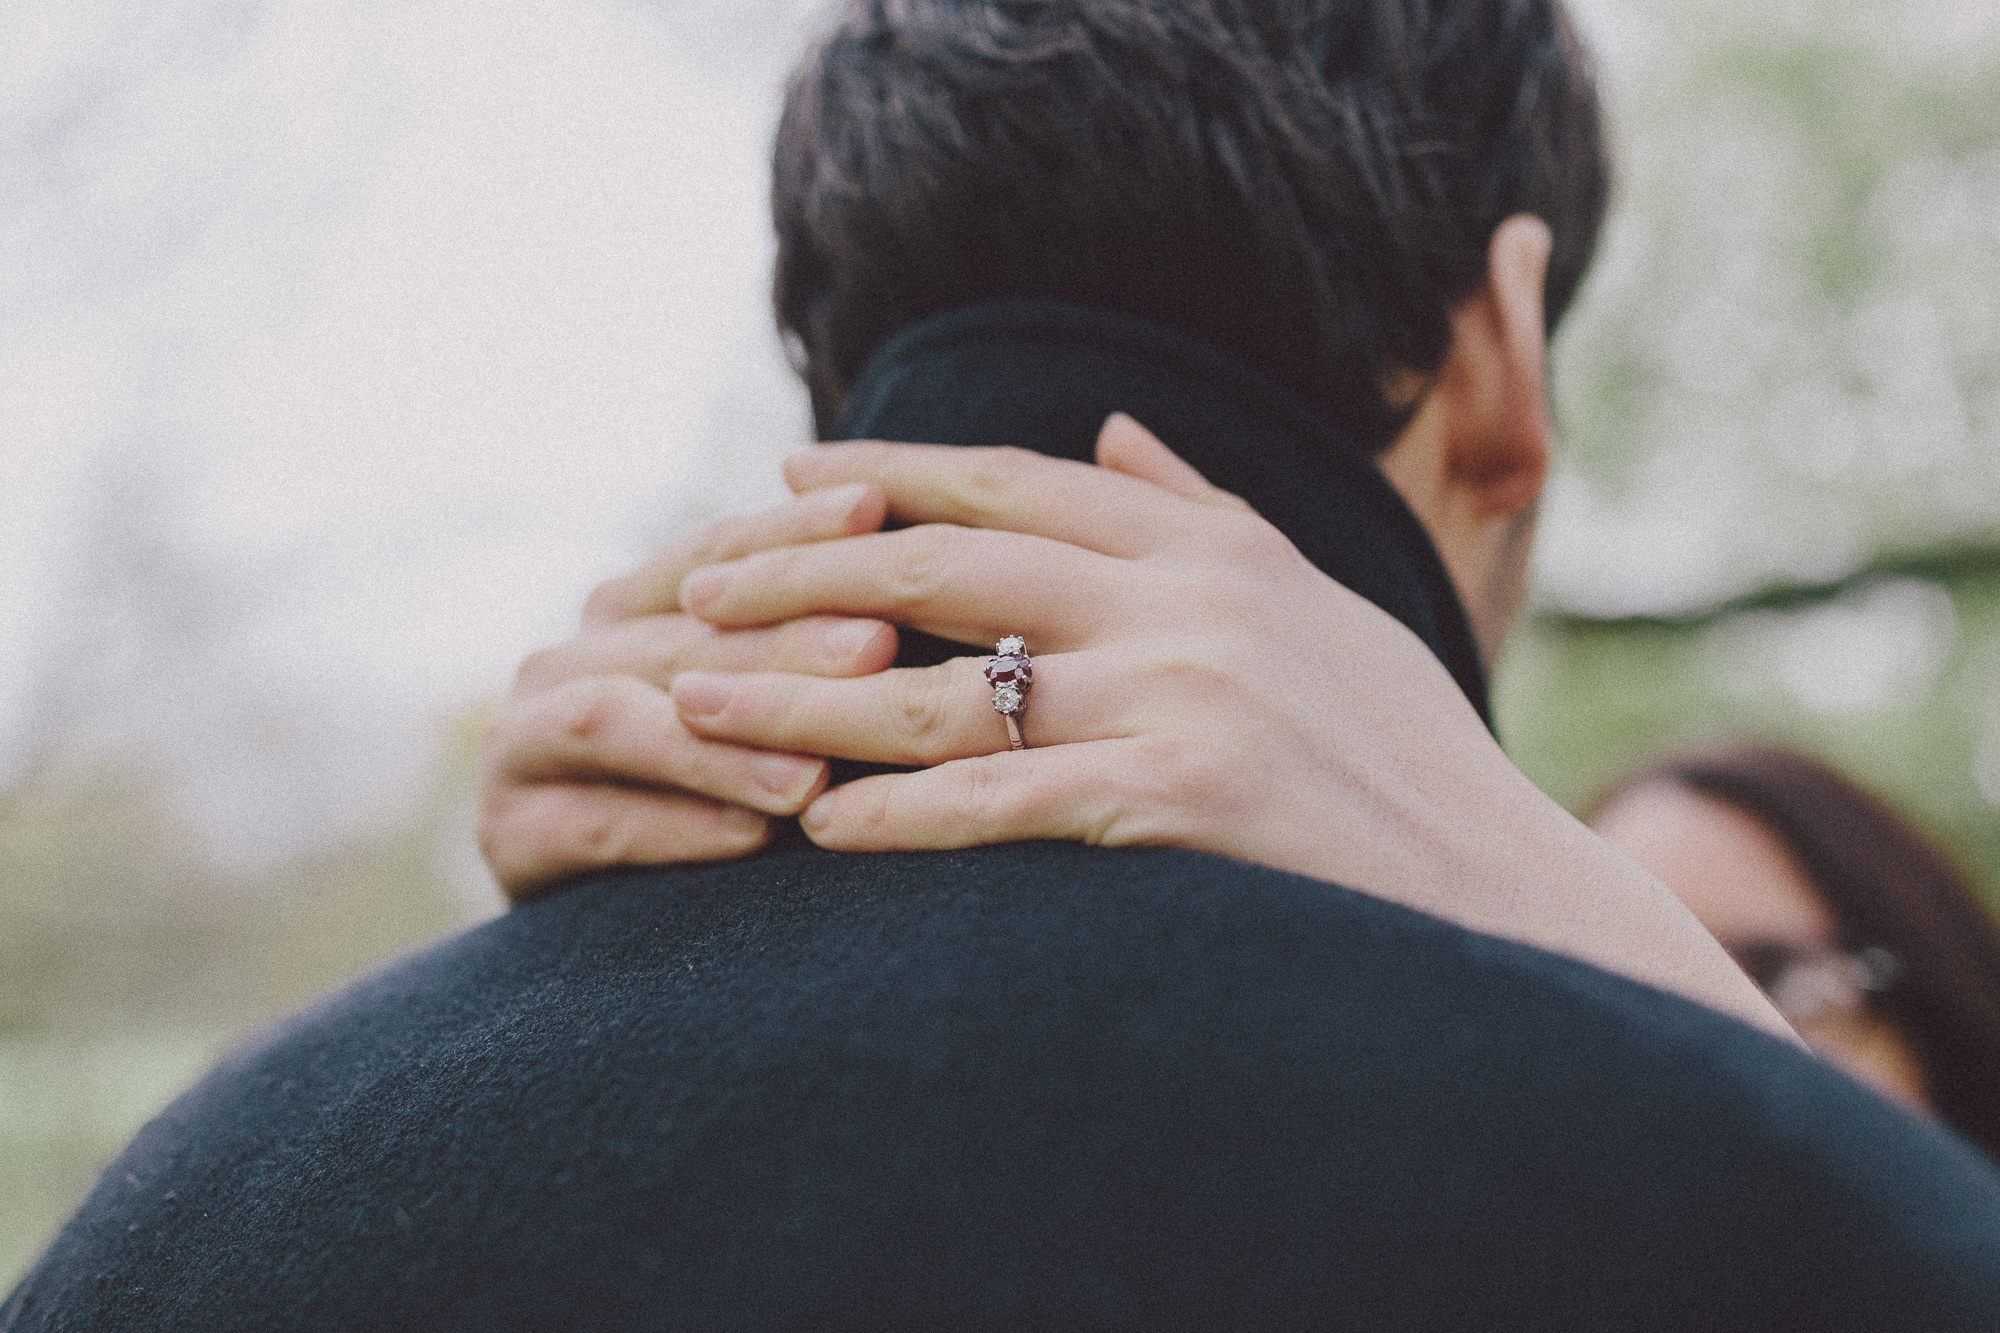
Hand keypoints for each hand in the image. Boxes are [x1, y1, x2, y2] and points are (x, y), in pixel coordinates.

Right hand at [476, 482, 897, 898]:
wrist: (600, 918)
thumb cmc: (715, 793)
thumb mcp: (758, 706)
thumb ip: (805, 650)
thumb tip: (917, 594)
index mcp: (625, 609)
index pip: (714, 554)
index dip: (791, 529)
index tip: (875, 508)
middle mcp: (564, 659)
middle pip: (679, 637)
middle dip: (782, 642)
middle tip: (877, 647)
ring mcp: (522, 743)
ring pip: (620, 721)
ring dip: (724, 744)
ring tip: (815, 772)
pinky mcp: (510, 834)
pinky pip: (596, 825)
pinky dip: (678, 828)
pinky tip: (752, 838)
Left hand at [667, 416, 1790, 1036]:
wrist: (1502, 891)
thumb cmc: (1399, 752)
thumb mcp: (1313, 602)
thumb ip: (1200, 511)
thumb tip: (1113, 428)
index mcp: (1211, 545)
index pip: (1014, 483)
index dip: (888, 475)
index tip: (788, 481)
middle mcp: (1187, 603)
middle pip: (949, 562)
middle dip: (806, 570)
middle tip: (695, 584)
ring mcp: (1182, 702)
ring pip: (947, 685)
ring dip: (805, 692)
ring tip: (693, 696)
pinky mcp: (1182, 806)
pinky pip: (1004, 803)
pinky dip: (900, 815)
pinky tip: (816, 826)